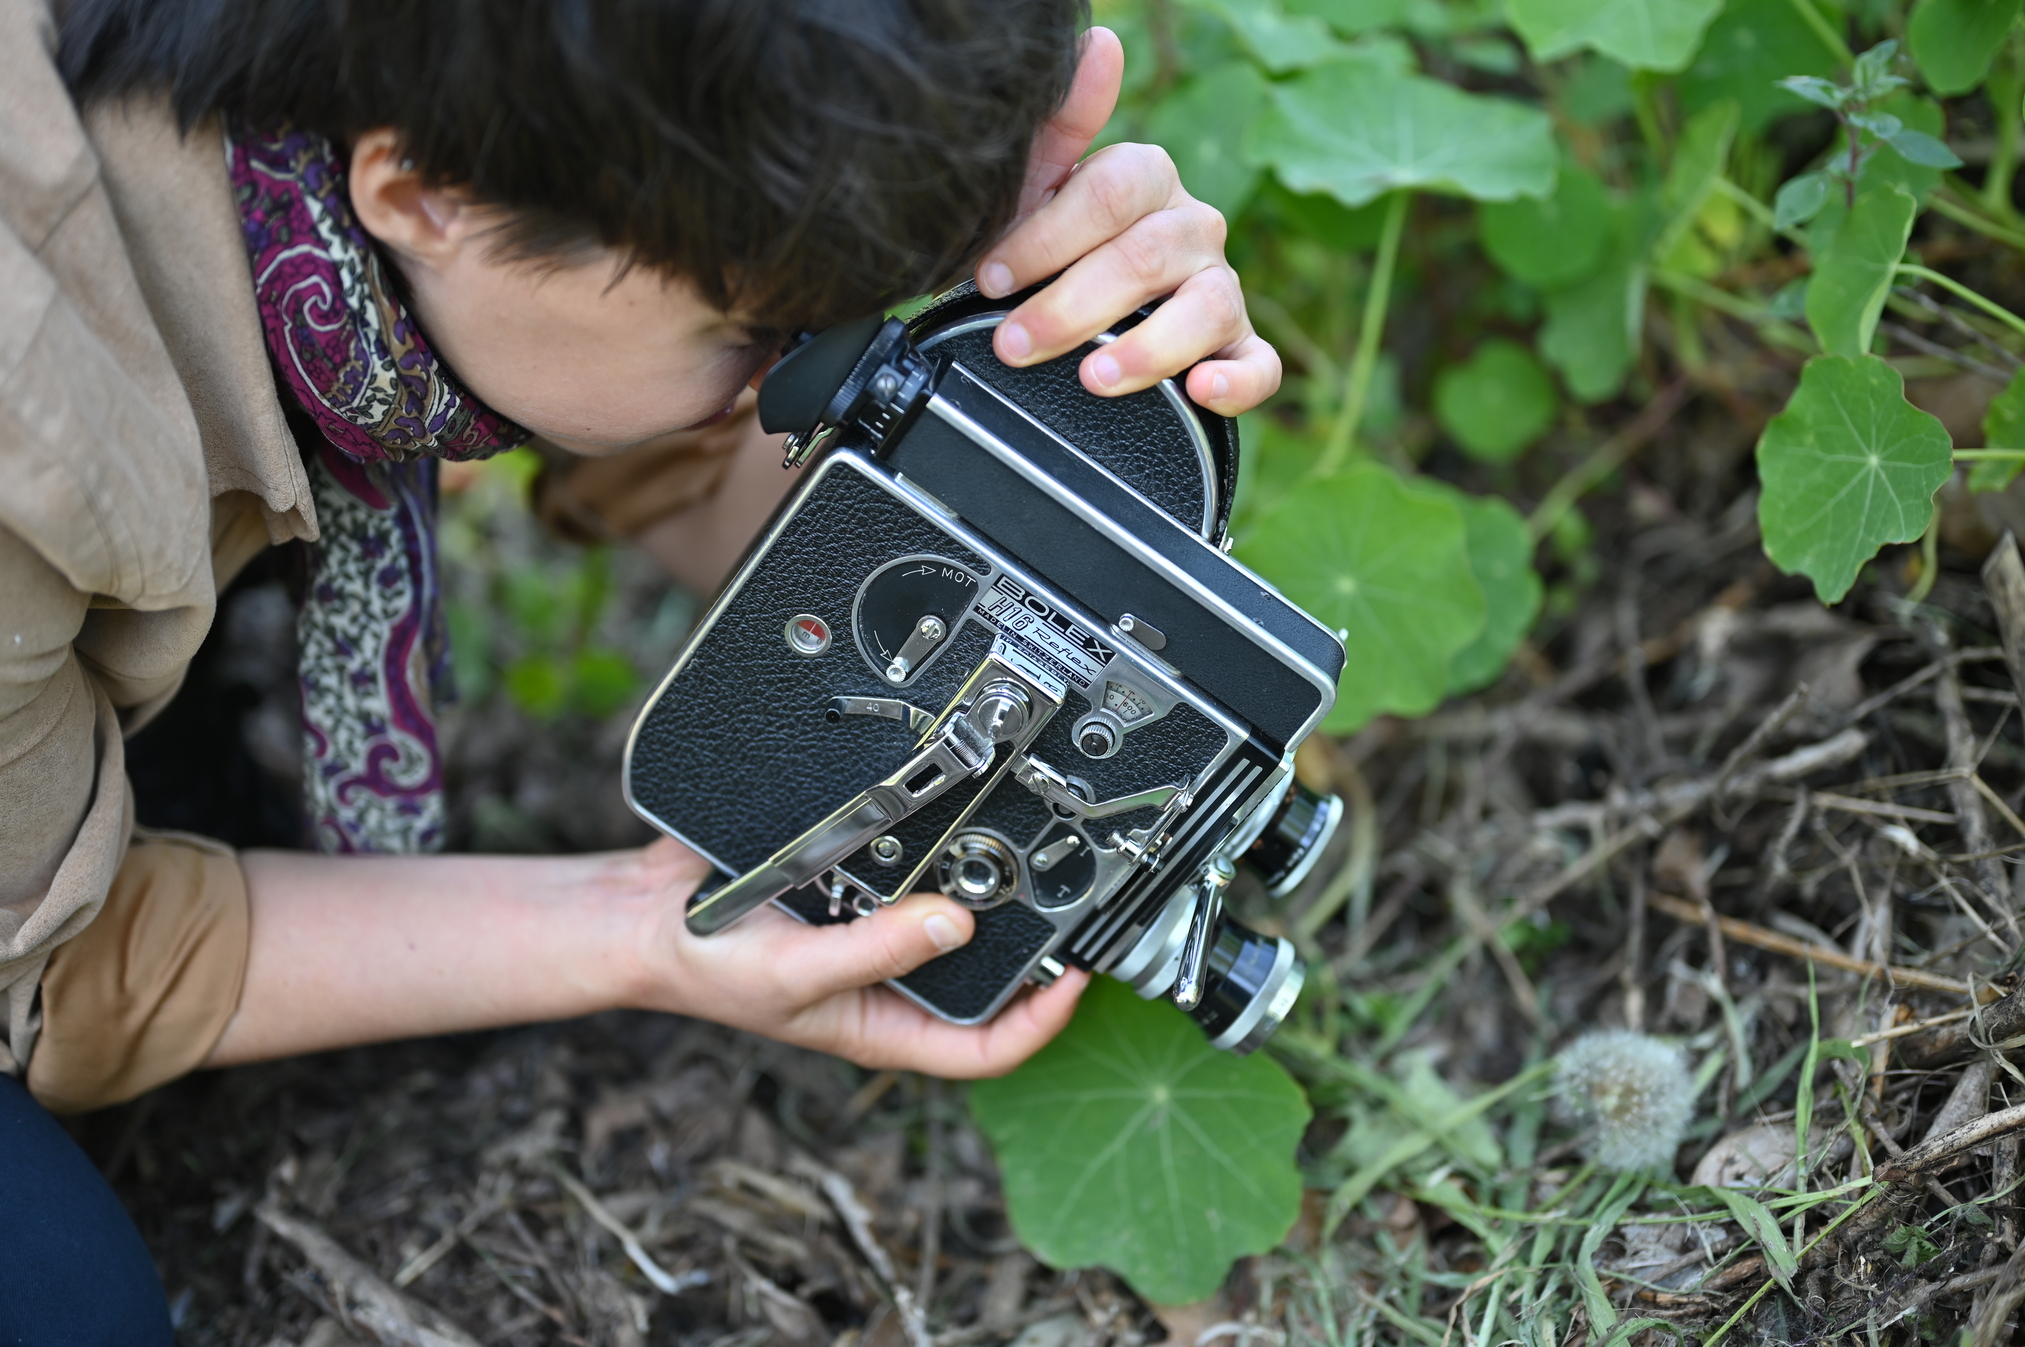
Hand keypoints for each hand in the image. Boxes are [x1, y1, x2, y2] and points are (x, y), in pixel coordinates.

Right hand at [627, 840, 1087, 1076]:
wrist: (645, 913)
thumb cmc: (707, 966)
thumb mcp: (797, 973)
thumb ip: (876, 951)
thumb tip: (956, 925)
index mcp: (882, 1025)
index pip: (982, 1050)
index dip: (1040, 1024)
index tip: (1076, 980)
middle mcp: (888, 984)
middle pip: (982, 985)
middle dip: (1028, 954)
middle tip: (1066, 907)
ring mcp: (874, 934)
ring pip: (951, 923)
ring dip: (983, 896)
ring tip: (1022, 859)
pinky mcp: (854, 888)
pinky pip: (908, 874)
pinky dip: (930, 850)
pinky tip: (946, 822)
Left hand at [974, 27, 1280, 417]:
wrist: (1063, 314)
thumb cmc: (1048, 250)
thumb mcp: (1034, 188)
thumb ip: (1061, 124)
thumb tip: (1099, 42)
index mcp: (1146, 180)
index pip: (1109, 194)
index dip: (1046, 237)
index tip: (992, 276)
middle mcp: (1192, 228)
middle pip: (1148, 256)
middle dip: (1072, 305)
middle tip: (1015, 343)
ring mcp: (1220, 289)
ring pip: (1206, 310)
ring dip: (1147, 348)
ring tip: (1093, 377)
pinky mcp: (1238, 348)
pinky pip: (1259, 366)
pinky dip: (1235, 382)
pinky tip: (1199, 391)